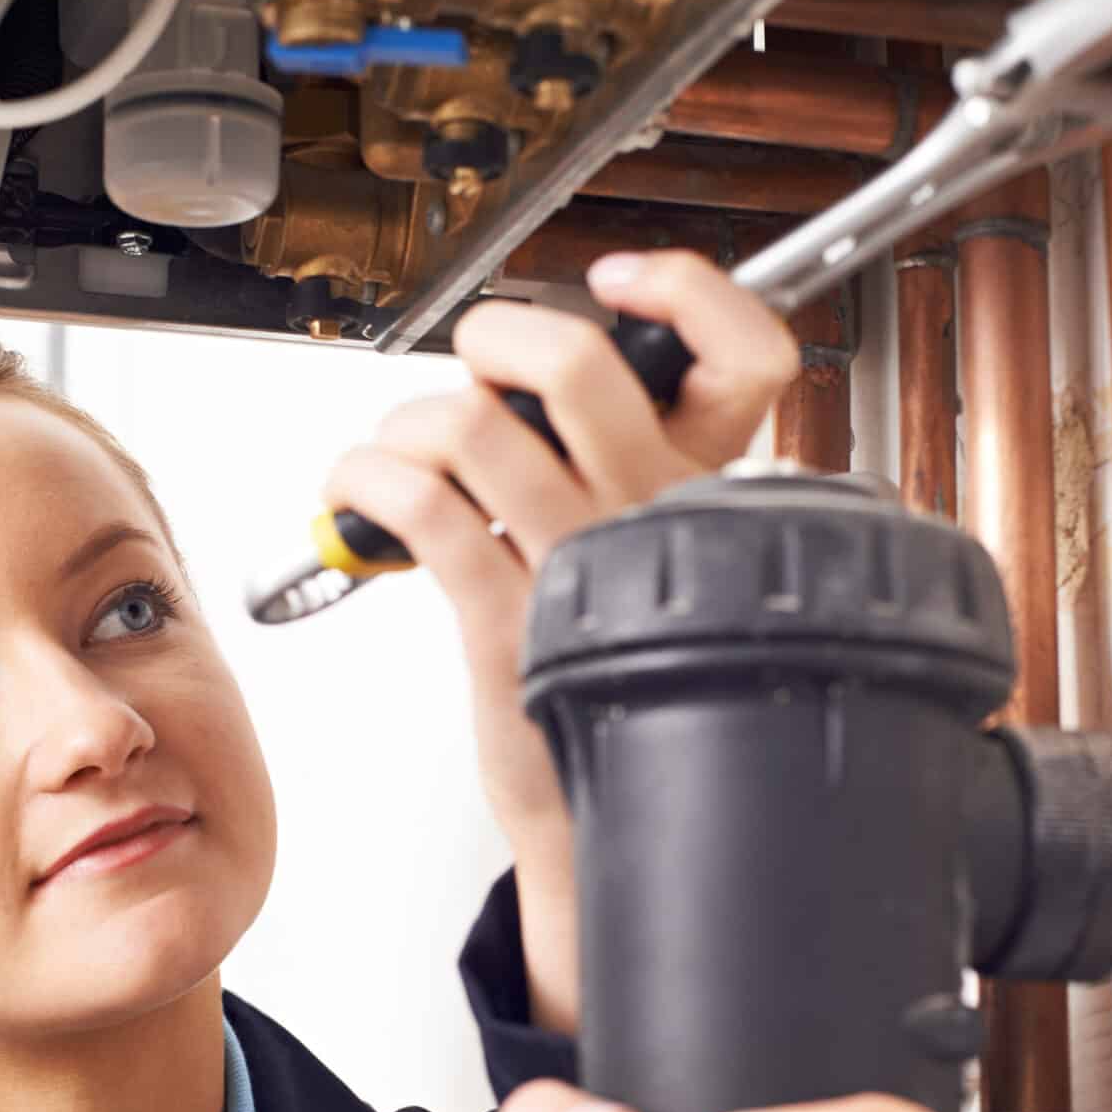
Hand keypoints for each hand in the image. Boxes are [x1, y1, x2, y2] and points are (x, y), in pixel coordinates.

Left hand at [321, 253, 799, 1026]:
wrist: (596, 827)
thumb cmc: (608, 682)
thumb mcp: (644, 566)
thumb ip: (611, 468)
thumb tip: (518, 381)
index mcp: (706, 496)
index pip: (751, 356)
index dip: (688, 293)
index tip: (622, 284)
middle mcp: (655, 521)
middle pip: (578, 364)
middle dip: (493, 340)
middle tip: (474, 370)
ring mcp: (582, 570)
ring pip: (472, 424)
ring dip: (407, 425)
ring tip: (402, 460)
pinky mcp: (507, 624)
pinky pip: (420, 505)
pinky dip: (364, 480)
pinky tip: (360, 498)